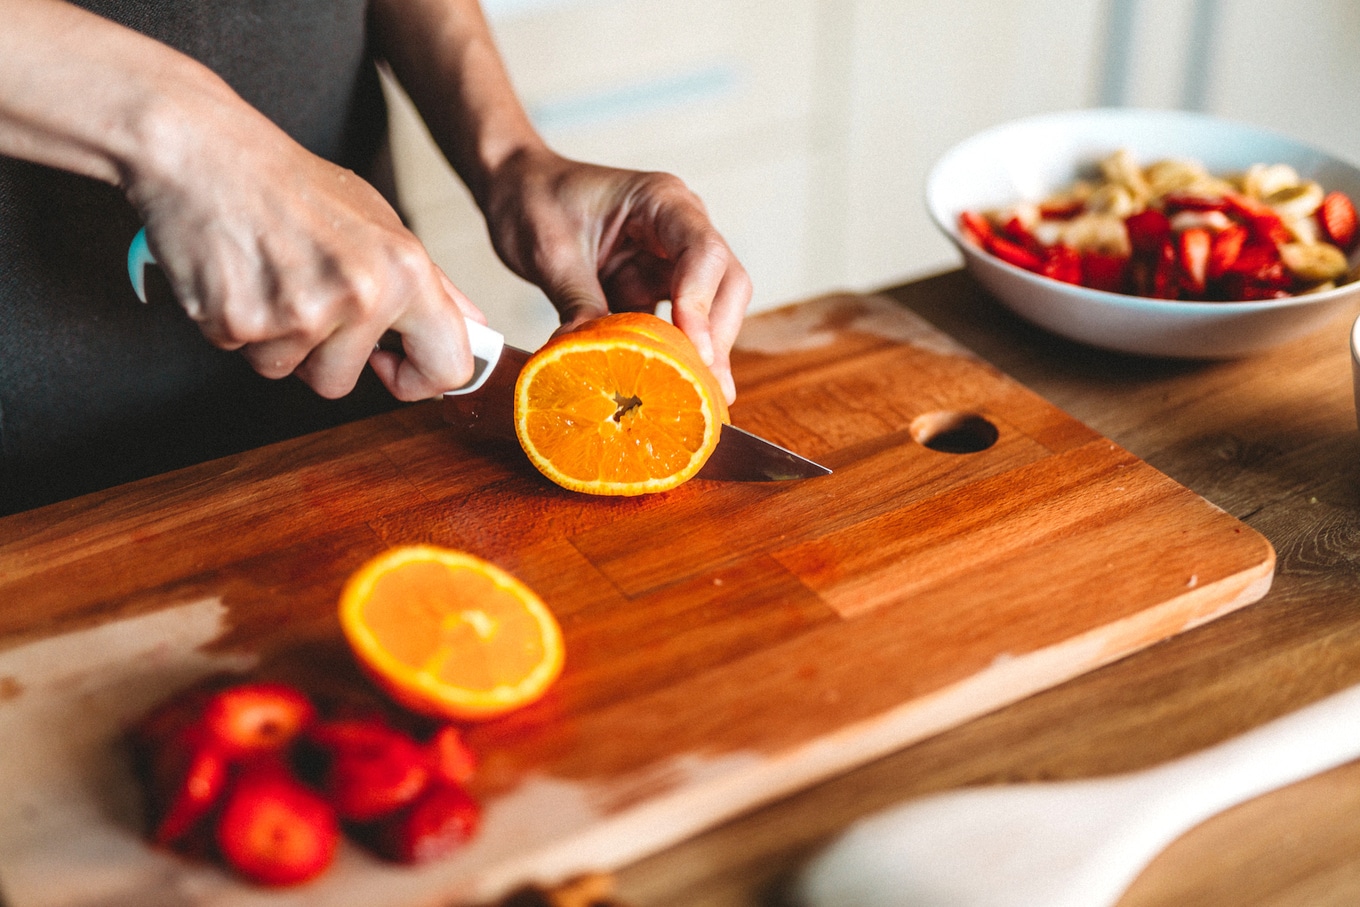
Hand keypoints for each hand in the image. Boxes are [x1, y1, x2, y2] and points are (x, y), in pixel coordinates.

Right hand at [127, 81, 483, 401]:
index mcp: (405, 271)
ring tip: (270, 275)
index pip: (448, 367)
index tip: (391, 363)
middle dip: (319, 352)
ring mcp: (297, 312)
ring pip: (287, 371)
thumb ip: (431, 285)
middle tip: (303, 290)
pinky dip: (236, 325)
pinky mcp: (238, 321)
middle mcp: (360, 294)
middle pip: (342, 383)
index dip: (419, 379)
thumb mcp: (381, 224)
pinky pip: (241, 355)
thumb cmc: (292, 186)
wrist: (202, 150)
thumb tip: (474, 329)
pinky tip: (239, 275)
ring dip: (275, 338)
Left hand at [479, 146, 750, 401]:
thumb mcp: (551, 252)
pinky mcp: (655, 288)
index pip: (703, 251)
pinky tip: (672, 392)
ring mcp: (671, 260)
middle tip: (704, 390)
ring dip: (705, 353)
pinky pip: (678, 325)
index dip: (702, 304)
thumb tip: (592, 360)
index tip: (694, 351)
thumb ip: (578, 302)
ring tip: (698, 402)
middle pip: (726, 284)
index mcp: (661, 201)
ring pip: (712, 309)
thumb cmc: (534, 200)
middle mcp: (679, 228)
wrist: (516, 189)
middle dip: (717, 336)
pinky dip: (676, 356)